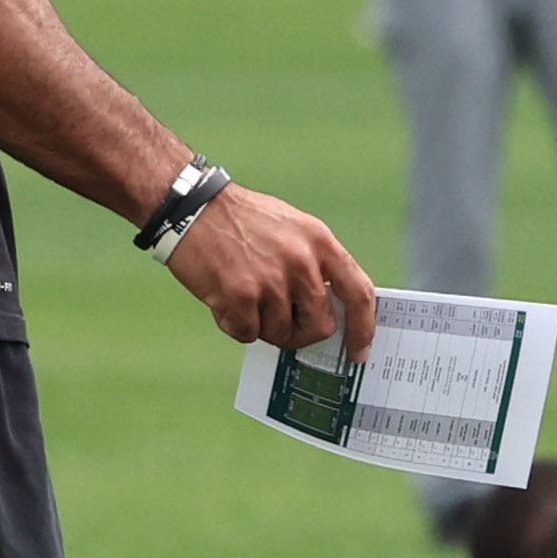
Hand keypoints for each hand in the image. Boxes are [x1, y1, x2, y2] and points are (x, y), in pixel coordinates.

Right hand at [162, 184, 377, 361]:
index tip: (358, 350)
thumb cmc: (242, 220)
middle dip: (302, 333)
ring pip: (281, 333)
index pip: (359, 292)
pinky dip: (236, 325)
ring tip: (245, 295)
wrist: (192, 207)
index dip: (363, 328)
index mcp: (319, 242)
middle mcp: (301, 262)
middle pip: (320, 325)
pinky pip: (247, 334)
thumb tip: (328, 308)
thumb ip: (316, 264)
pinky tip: (224, 298)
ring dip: (262, 325)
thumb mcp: (293, 228)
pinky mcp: (240, 297)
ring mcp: (271, 281)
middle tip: (283, 323)